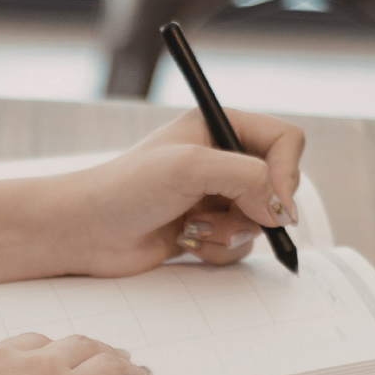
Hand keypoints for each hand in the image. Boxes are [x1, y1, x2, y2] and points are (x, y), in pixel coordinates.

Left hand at [58, 108, 304, 276]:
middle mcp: (222, 158)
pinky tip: (184, 242)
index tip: (275, 203)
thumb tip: (281, 210)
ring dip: (230, 231)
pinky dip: (218, 249)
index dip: (286, 173)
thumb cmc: (126, 188)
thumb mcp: (192, 167)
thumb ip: (247, 178)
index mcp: (220, 126)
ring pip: (260, 221)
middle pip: (278, 185)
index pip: (285, 140)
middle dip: (254, 209)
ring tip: (192, 227)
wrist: (87, 231)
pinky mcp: (207, 228)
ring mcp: (216, 196)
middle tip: (225, 215)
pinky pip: (239, 245)